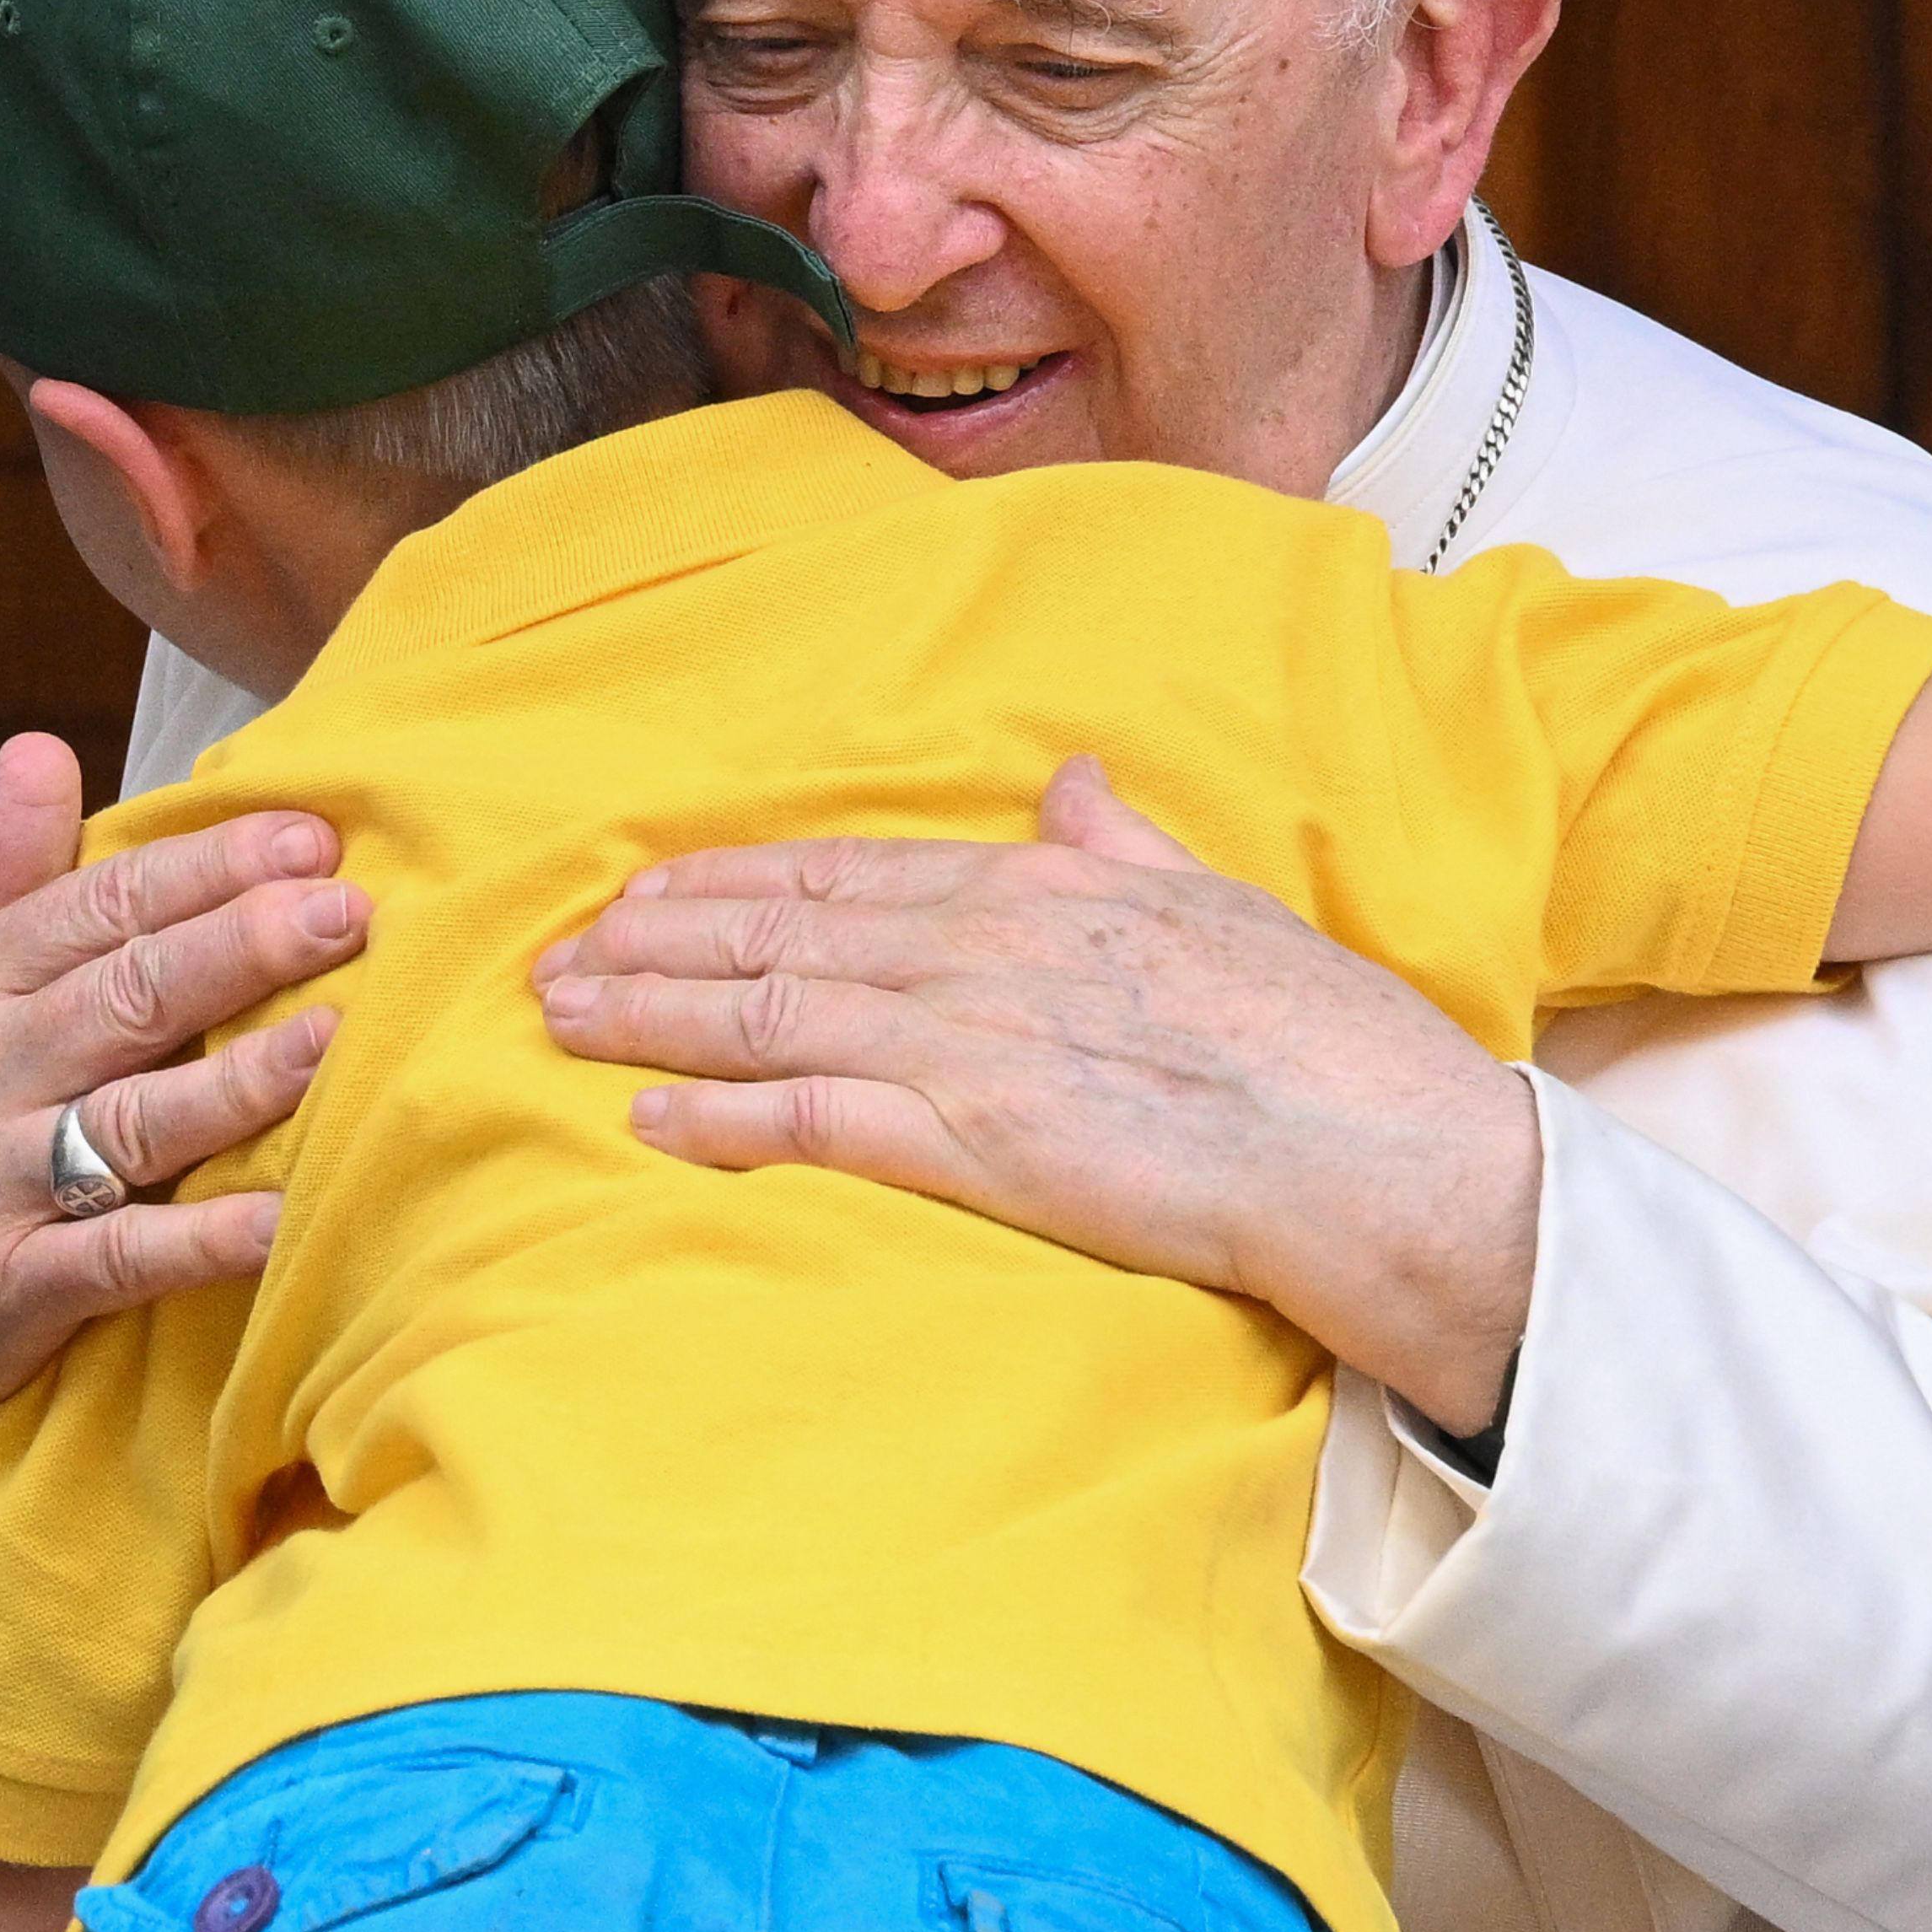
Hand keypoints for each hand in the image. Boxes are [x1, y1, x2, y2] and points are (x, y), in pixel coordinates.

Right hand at [0, 732, 364, 1513]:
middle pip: (125, 996)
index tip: (312, 838)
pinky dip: (200, 1240)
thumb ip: (3, 878)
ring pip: (130, 1119)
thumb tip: (39, 744)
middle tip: (351, 911)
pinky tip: (280, 1219)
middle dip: (241, 948)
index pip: (99, 907)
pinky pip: (118, 1260)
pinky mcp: (2, 1290)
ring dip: (238, 1082)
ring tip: (335, 1037)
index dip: (208, 869)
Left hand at [534, 759, 1544, 1428]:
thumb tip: (1078, 783)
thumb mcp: (1225, 906)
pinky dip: (721, 1113)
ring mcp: (976, 1046)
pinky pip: (816, 1119)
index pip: (851, 871)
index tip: (651, 887)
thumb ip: (1130, 845)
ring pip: (773, 1013)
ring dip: (655, 1015)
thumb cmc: (1323, 1041)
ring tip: (561, 1018)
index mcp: (1044, 889)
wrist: (1377, 1148)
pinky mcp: (978, 1142)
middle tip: (554, 953)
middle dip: (658, 941)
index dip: (736, 879)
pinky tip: (646, 1117)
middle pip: (783, 935)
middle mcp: (988, 951)